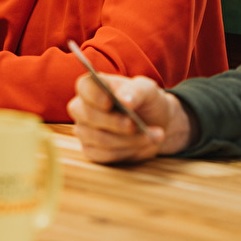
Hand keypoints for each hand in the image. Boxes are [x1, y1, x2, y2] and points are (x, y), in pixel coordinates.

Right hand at [68, 74, 190, 163]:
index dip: (94, 94)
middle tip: (134, 124)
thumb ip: (136, 91)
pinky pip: (105, 155)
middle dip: (115, 122)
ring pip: (100, 138)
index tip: (110, 101)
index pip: (85, 86)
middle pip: (89, 115)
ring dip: (128, 140)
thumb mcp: (148, 90)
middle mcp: (83, 107)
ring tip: (151, 136)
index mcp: (94, 86)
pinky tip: (143, 146)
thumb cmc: (147, 102)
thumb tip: (125, 101)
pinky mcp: (91, 151)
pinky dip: (127, 152)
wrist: (157, 124)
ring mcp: (85, 130)